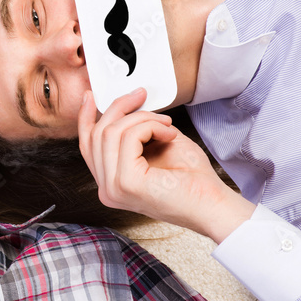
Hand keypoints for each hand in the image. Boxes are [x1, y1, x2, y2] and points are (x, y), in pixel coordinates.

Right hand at [78, 88, 254, 243]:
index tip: (91, 96)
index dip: (86, 117)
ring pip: (111, 132)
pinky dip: (151, 126)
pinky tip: (168, 134)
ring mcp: (113, 188)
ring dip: (142, 118)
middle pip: (97, 134)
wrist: (214, 204)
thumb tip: (127, 106)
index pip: (87, 145)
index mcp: (111, 183)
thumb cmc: (193, 180)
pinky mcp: (126, 182)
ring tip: (165, 124)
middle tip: (141, 96)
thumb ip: (134, 130)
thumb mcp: (156, 145)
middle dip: (121, 108)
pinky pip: (129, 138)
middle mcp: (107, 189)